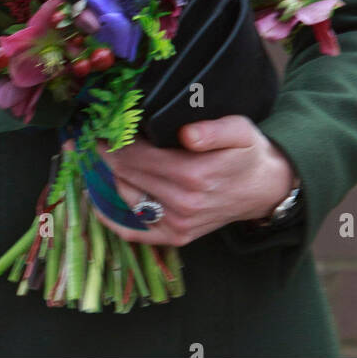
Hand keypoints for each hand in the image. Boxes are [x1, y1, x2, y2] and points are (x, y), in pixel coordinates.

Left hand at [91, 116, 296, 246]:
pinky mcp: (176, 236)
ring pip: (126, 195)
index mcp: (194, 174)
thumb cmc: (248, 153)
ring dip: (107, 174)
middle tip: (92, 132)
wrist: (264, 189)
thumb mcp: (239, 130)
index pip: (138, 154)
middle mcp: (182, 203)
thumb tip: (187, 134)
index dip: (115, 137)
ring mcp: (177, 224)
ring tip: (98, 154)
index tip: (102, 120)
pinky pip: (135, 232)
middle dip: (106, 151)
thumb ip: (214, 130)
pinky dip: (111, 219)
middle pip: (127, 173)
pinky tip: (96, 202)